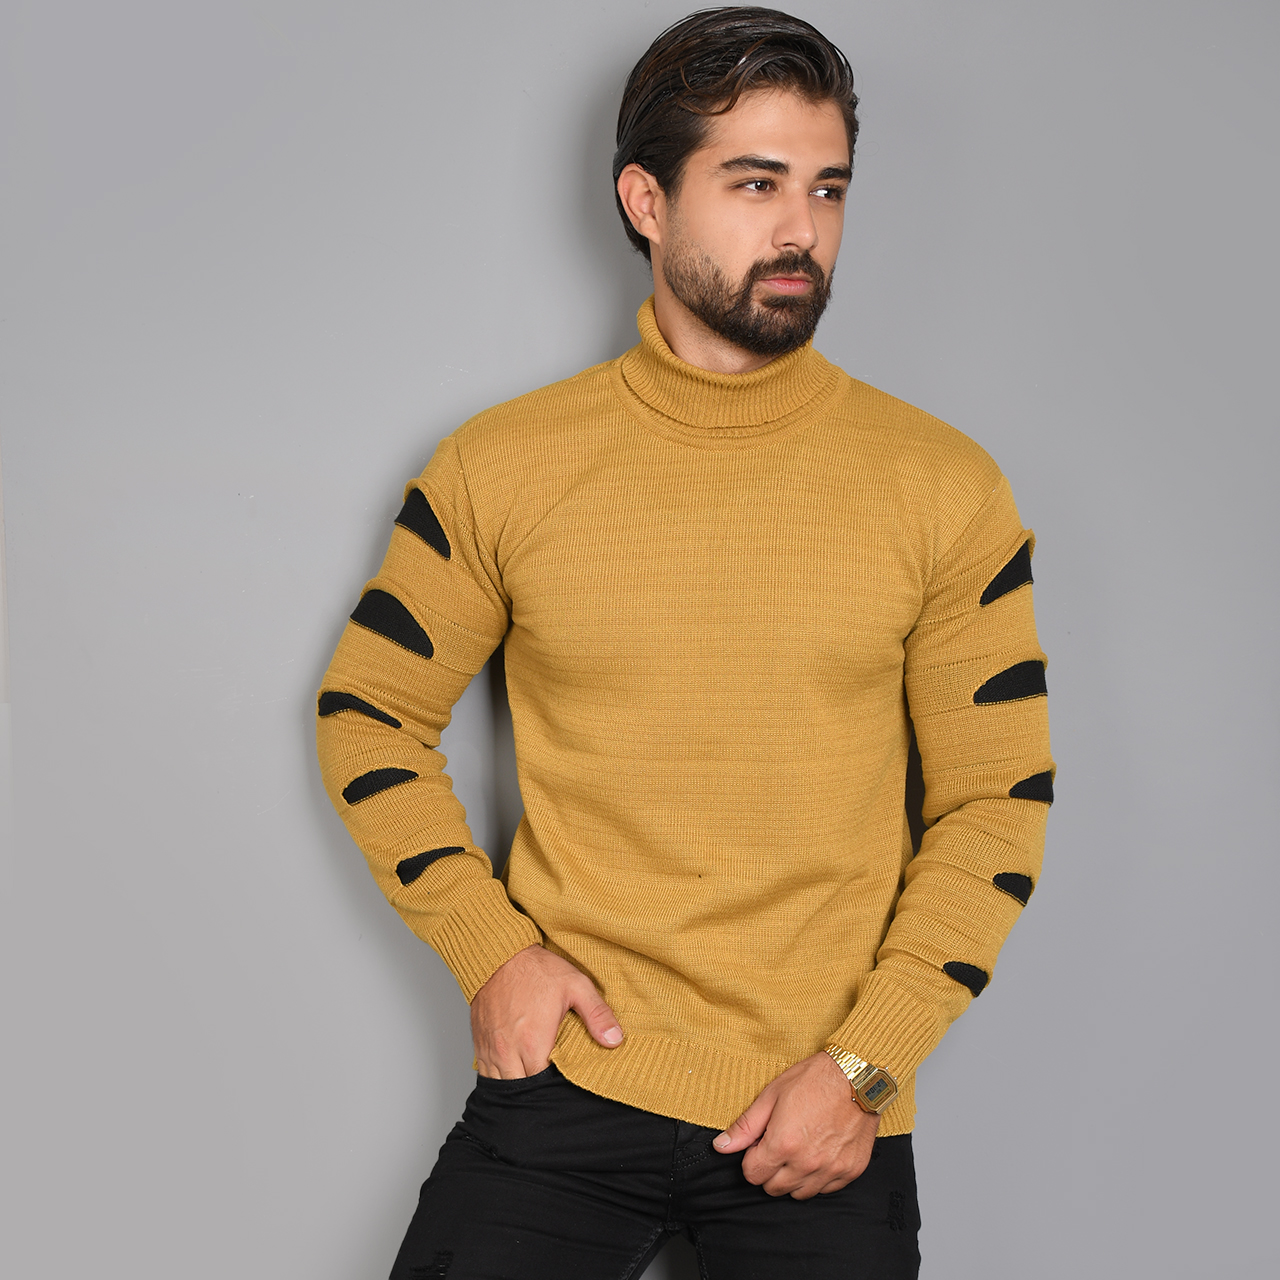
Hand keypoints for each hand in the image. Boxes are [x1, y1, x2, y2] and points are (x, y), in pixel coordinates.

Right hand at [470, 944, 623, 1077]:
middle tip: (550, 1084)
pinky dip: (498, 1076)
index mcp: (534, 1044)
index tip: (565, 1080)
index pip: (545, 1087)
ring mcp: (491, 1049)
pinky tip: (511, 1072)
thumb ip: (597, 1014)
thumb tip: (615, 1040)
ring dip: (516, 1085)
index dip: (556, 1088)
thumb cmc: (536, 969)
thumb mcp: (576, 985)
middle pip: (522, 1091)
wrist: (498, 952)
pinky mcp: (479, 1042)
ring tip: (532, 1080)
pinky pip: (484, 1073)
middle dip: (536, 1092)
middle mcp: (509, 1052)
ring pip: (501, 1086)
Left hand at [712, 1052, 879, 1198]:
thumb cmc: (814, 1080)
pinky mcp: (850, 1171)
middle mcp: (806, 1163)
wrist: (857, 1076)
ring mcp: (830, 1170)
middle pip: (773, 1188)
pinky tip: (818, 1154)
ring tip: (799, 1149)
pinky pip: (825, 1190)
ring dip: (793, 1177)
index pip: (752, 1174)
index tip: (761, 1144)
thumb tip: (721, 1146)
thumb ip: (745, 1126)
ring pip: (799, 1193)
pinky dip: (818, 1178)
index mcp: (783, 1144)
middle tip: (779, 1145)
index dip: (752, 1158)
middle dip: (770, 1169)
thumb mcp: (772, 1095)